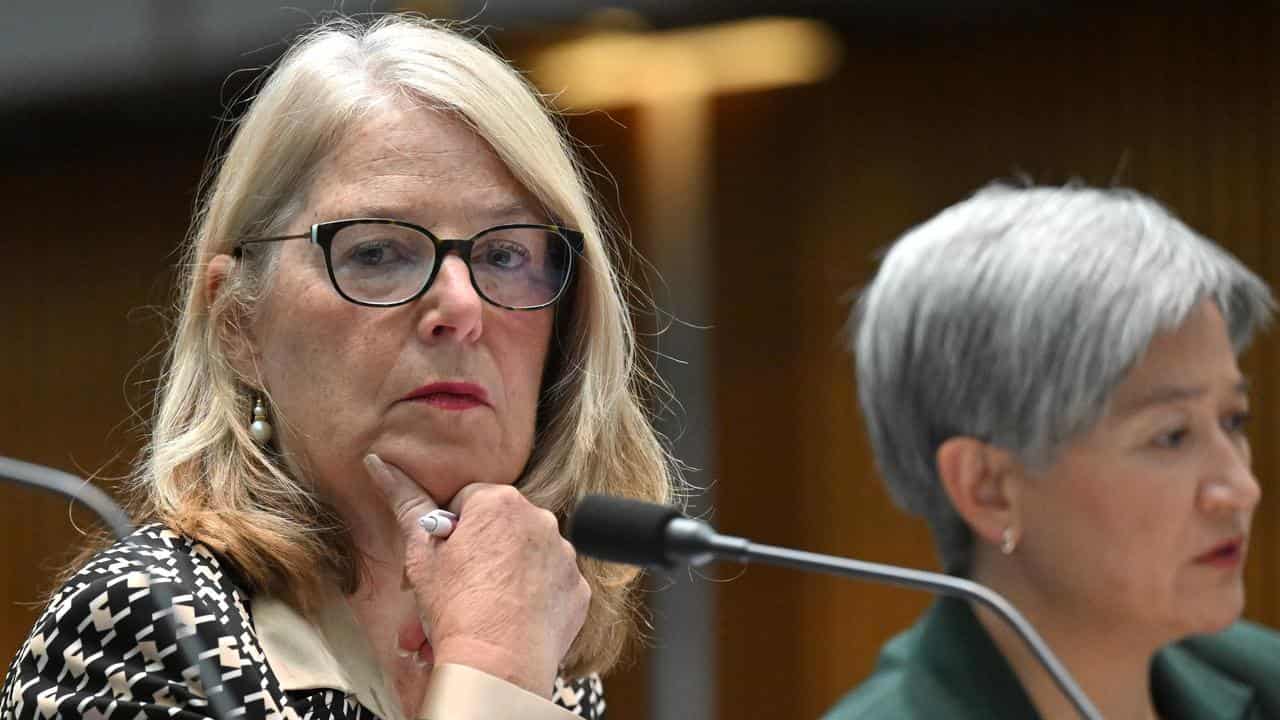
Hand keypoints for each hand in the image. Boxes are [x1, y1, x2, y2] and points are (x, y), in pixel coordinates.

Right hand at [364, 453, 589, 694]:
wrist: (497, 664)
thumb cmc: (455, 607)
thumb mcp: (420, 552)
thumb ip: (404, 500)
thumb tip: (378, 462)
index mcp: (500, 502)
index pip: (469, 502)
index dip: (451, 532)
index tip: (444, 560)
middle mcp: (540, 519)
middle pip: (499, 530)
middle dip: (476, 556)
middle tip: (455, 589)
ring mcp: (564, 555)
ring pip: (525, 557)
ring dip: (503, 576)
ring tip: (479, 608)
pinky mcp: (577, 588)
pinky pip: (551, 585)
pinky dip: (533, 598)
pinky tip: (511, 618)